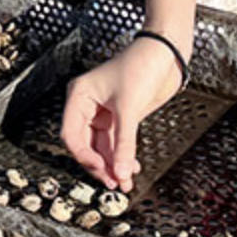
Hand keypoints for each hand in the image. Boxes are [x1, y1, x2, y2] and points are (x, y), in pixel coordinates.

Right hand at [61, 36, 183, 190]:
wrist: (165, 54)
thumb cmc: (141, 65)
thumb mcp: (129, 107)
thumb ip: (124, 144)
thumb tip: (121, 173)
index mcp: (79, 96)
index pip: (71, 134)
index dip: (84, 156)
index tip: (101, 171)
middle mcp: (88, 105)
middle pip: (85, 144)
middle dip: (100, 164)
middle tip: (113, 182)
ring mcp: (104, 111)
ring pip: (101, 146)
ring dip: (113, 164)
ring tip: (124, 182)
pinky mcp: (120, 116)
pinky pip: (115, 143)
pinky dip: (122, 157)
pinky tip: (130, 168)